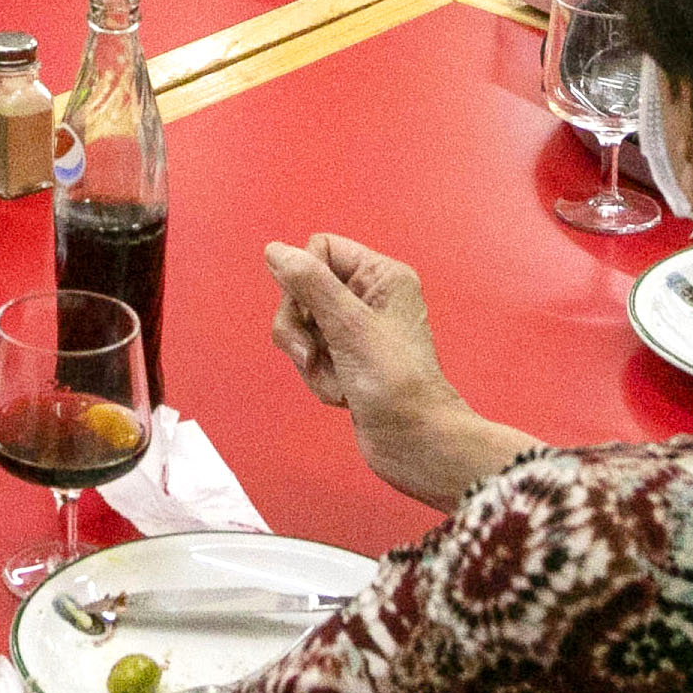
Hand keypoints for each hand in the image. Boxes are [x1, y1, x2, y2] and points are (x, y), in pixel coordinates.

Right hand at [266, 233, 535, 511]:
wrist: (416, 443)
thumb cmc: (396, 383)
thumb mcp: (349, 326)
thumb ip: (311, 284)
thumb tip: (276, 250)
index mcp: (381, 276)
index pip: (320, 249)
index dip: (304, 280)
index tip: (308, 312)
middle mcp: (370, 297)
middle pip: (303, 290)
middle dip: (300, 329)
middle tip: (312, 356)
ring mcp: (358, 330)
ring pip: (302, 326)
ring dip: (311, 360)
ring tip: (338, 382)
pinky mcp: (349, 360)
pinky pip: (311, 355)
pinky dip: (319, 377)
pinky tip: (343, 396)